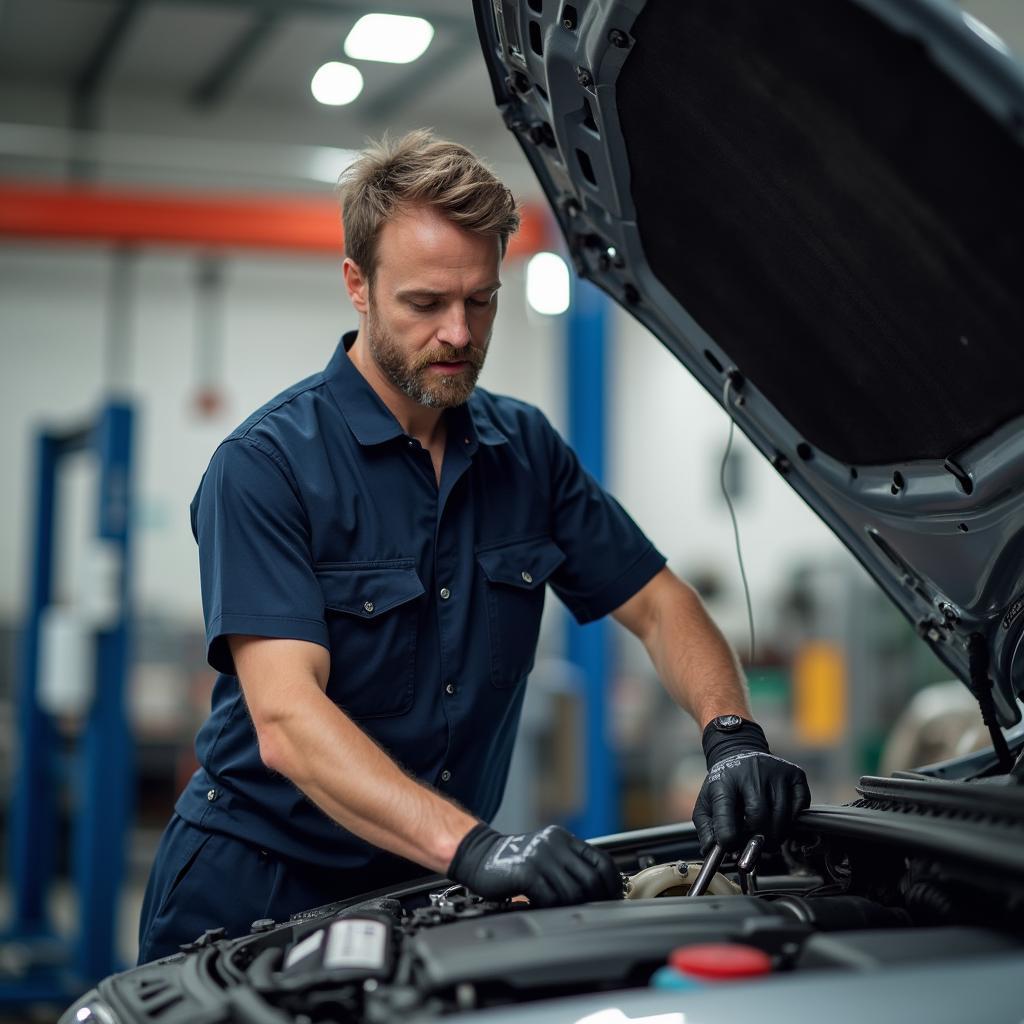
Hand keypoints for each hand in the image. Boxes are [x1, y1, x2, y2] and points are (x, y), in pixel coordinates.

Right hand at [447, 823, 622, 906]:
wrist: (480, 856)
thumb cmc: (515, 861)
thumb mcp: (546, 853)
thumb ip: (568, 864)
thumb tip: (599, 889)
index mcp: (563, 838)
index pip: (601, 859)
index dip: (612, 883)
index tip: (613, 898)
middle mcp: (554, 844)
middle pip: (591, 878)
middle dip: (596, 899)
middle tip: (593, 912)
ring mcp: (541, 856)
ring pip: (573, 892)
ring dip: (572, 907)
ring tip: (564, 911)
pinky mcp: (526, 871)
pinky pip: (551, 898)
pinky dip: (552, 908)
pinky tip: (544, 907)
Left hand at [693, 718, 810, 852]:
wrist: (740, 751)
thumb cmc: (725, 784)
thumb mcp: (707, 803)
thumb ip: (706, 829)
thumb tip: (710, 852)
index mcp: (724, 781)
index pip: (725, 812)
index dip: (729, 837)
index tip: (732, 849)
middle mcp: (751, 772)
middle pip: (760, 817)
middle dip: (758, 840)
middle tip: (756, 847)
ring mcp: (776, 772)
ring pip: (783, 818)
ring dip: (776, 835)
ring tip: (767, 836)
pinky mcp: (795, 774)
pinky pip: (800, 809)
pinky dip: (792, 821)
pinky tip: (780, 818)